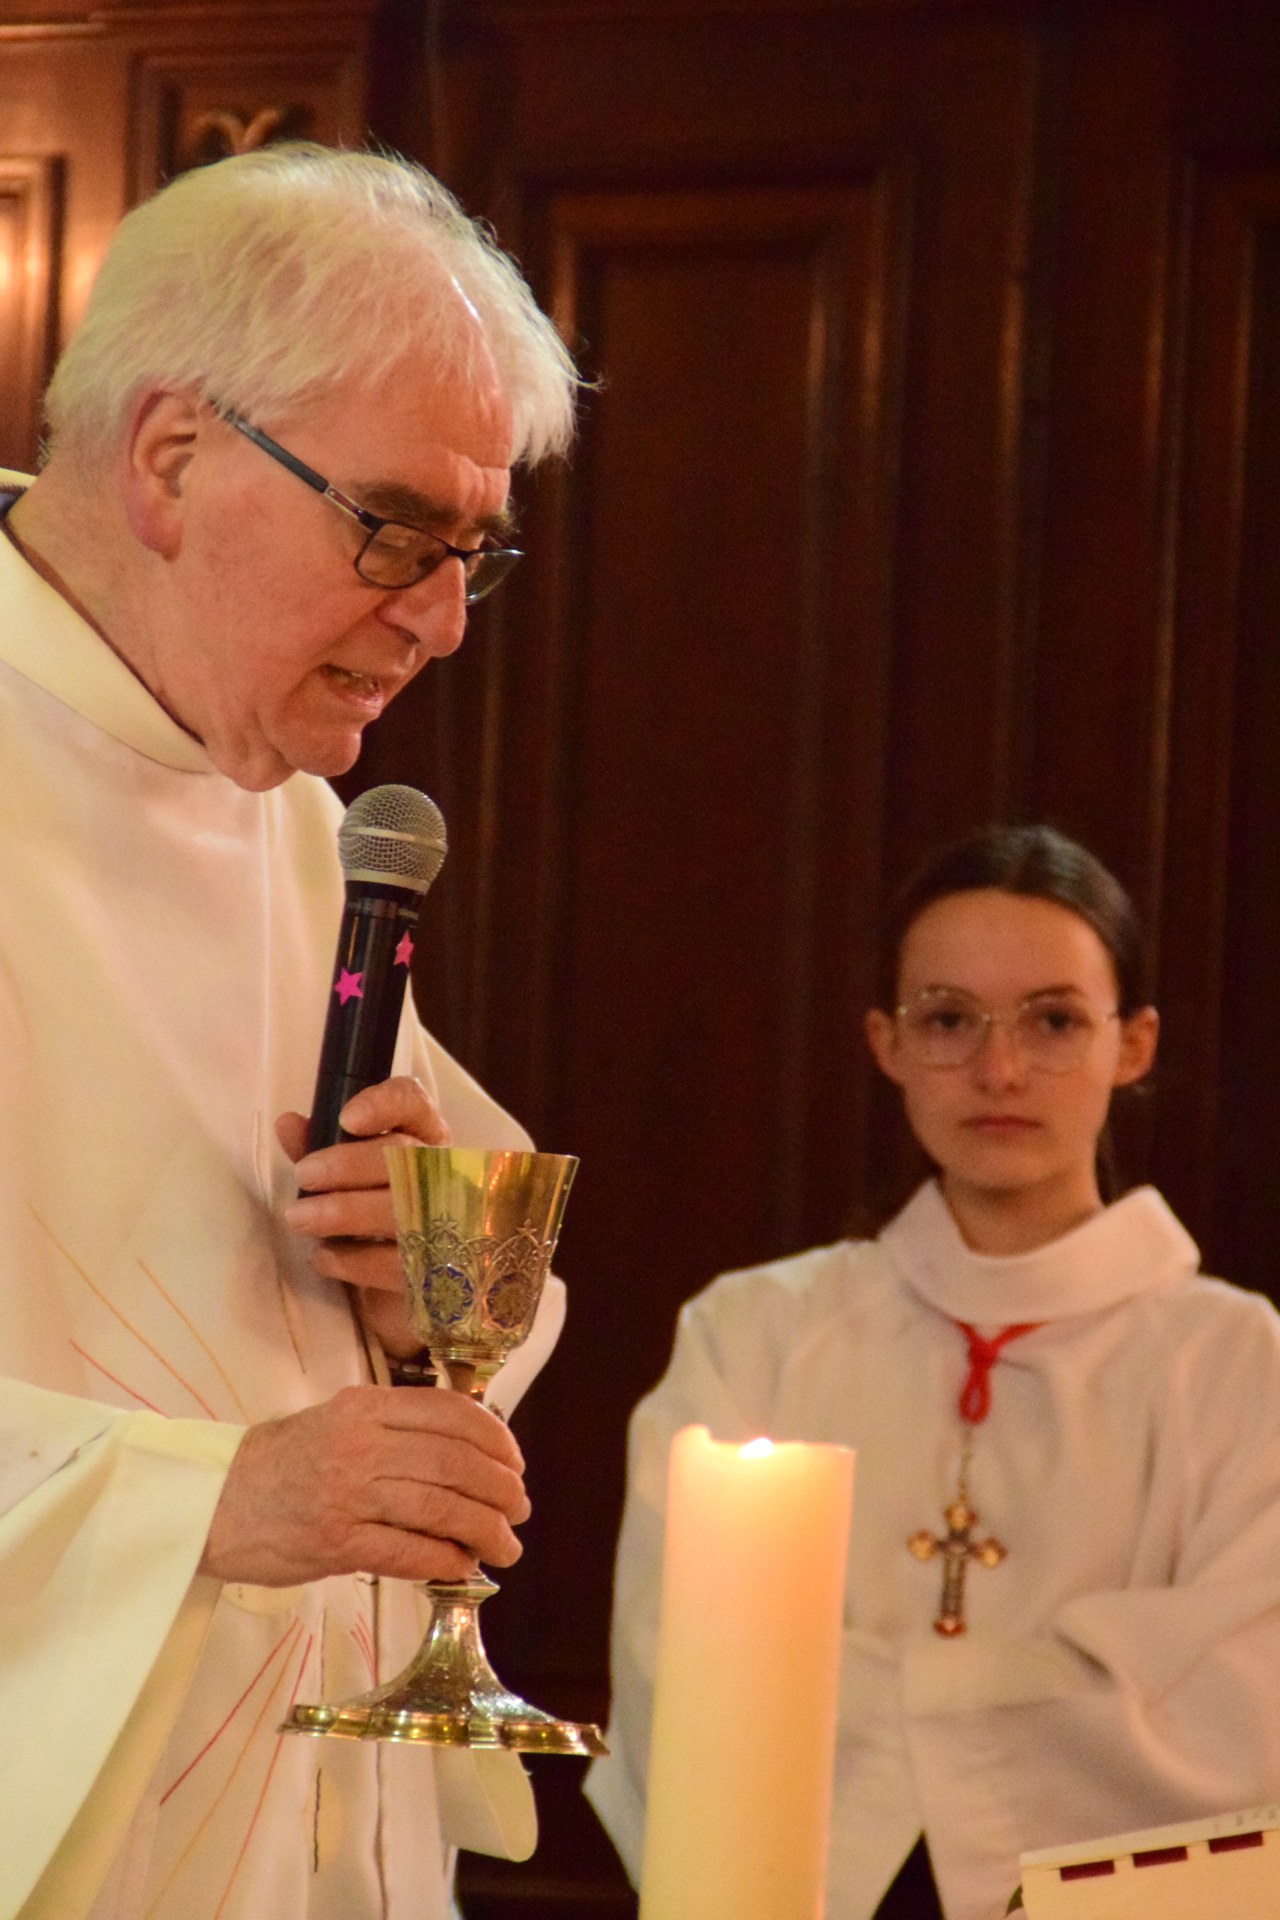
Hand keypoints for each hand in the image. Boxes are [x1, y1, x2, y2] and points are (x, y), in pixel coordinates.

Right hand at [198, 1384, 529, 1585]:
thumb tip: (469, 1452)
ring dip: (485, 1531)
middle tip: (519, 1510)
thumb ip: (394, 1429)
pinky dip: (446, 1561)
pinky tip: (463, 1566)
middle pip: (455, 1463)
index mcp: (364, 1406)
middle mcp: (359, 1443)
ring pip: (440, 1509)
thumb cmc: (280, 1463)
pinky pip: (408, 1552)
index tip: (515, 1462)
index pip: (450, 1413)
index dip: (495, 1439)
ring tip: (505, 1546)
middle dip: (500, 1490)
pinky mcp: (334, 1542)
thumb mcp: (336, 1421)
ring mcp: (346, 1493)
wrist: (211, 1502)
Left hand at [277, 1076, 448, 1356]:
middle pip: (407, 1155)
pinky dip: (352, 1260)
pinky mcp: (437, 1272)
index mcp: (424, 1137)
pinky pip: (396, 1263)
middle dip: (350, 1164)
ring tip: (299, 1218)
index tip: (347, 1118)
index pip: (415, 1104)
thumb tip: (287, 1124)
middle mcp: (445, 1172)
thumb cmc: (372, 1212)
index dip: (384, 1105)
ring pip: (403, 1209)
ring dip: (344, 1212)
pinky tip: (323, 1256)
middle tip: (304, 1176)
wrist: (404, 1287)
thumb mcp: (347, 1175)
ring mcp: (449, 1223)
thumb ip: (321, 1147)